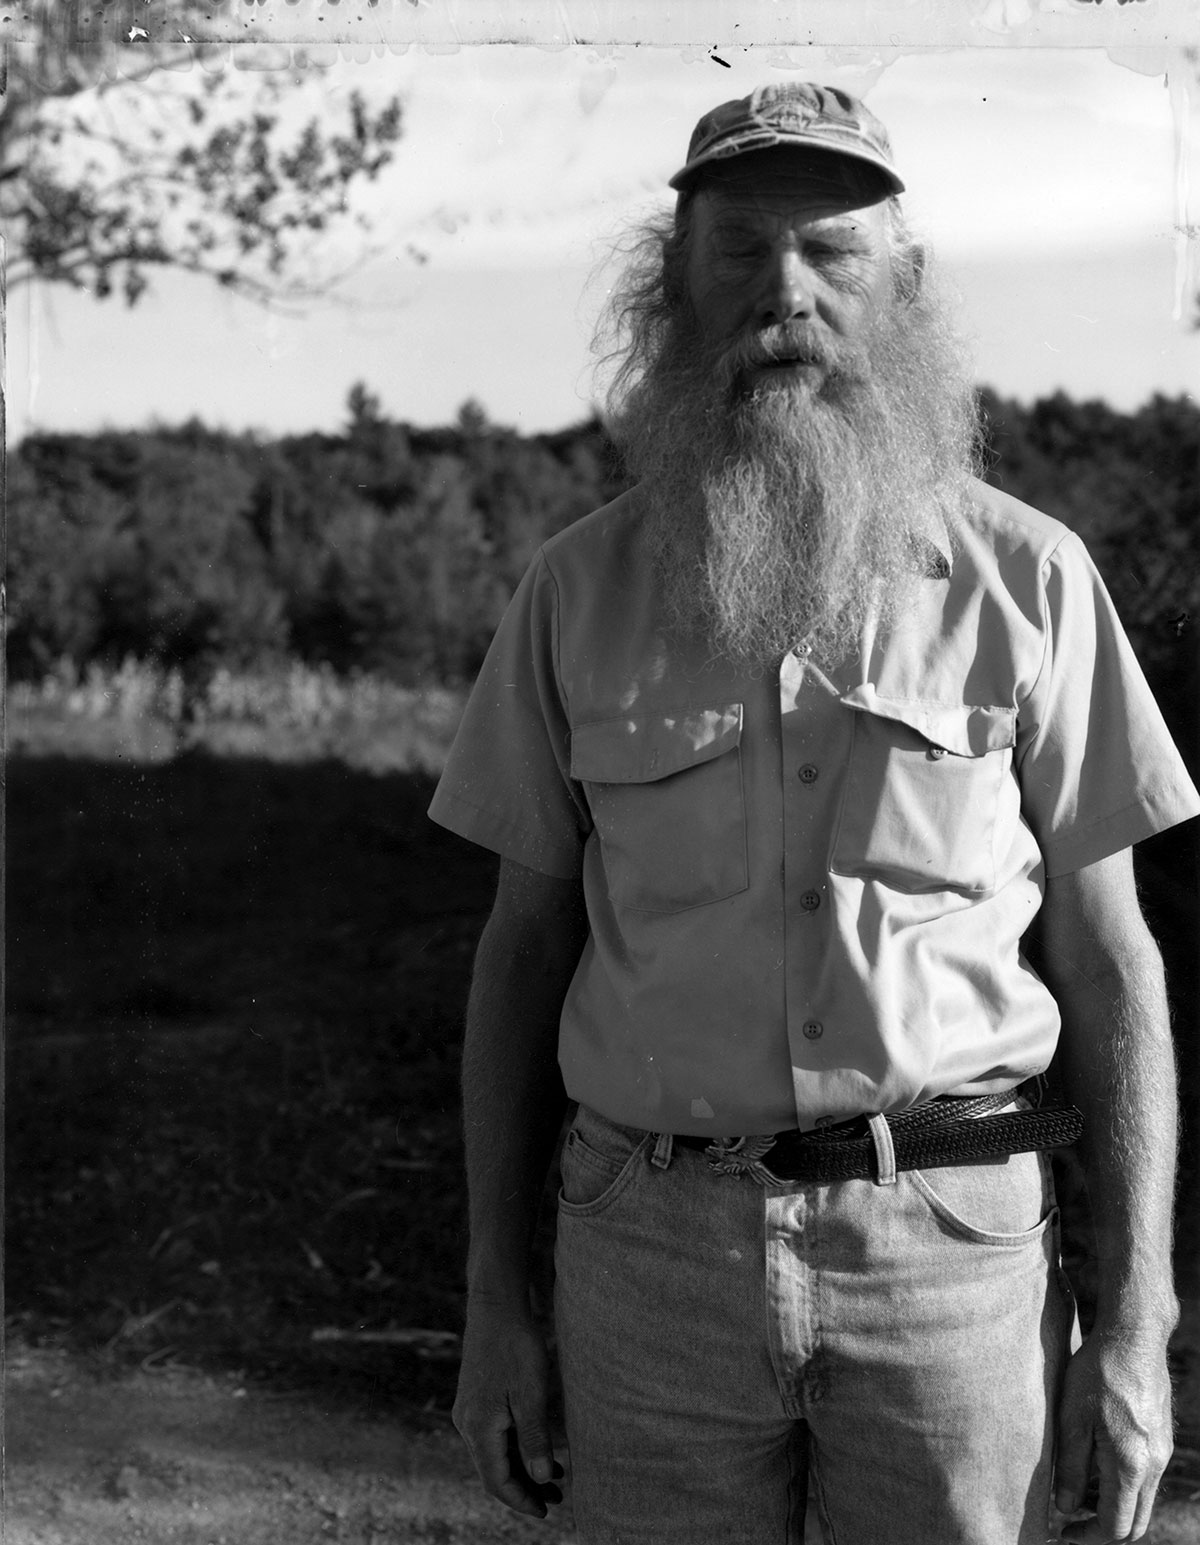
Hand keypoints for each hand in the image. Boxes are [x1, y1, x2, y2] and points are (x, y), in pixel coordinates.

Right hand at [452, 1302, 564, 1518]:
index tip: (546, 1511)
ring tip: (554, 1480)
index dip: (521, 1500)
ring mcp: (468, 1411)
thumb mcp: (532, 1393)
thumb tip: (542, 1479)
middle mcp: (467, 1424)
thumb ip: (535, 1438)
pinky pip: (492, 1437)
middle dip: (523, 1488)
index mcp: (478, 1427)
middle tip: (556, 1499)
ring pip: (493, 1455)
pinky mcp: (475, 1401)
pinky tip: (538, 1449)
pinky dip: (514, 1449)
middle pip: (493, 1471)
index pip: (497, 1480)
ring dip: (520, 1470)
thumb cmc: (516, 1346)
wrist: (496, 1307)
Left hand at [1053, 1329, 1172, 1541]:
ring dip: (1113, 1508)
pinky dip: (1123, 1487)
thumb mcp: (1071, 1418)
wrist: (1133, 1336)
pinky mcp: (1161, 1439)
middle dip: (1103, 1531)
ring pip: (1142, 1501)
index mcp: (1131, 1465)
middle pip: (1135, 1523)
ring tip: (1078, 1494)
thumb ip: (1071, 1468)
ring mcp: (1162, 1452)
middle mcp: (1154, 1465)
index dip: (1086, 1537)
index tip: (1061, 1533)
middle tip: (1070, 1524)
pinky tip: (1095, 1467)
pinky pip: (1145, 1479)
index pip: (1115, 1527)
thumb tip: (1066, 1509)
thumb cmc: (1096, 1372)